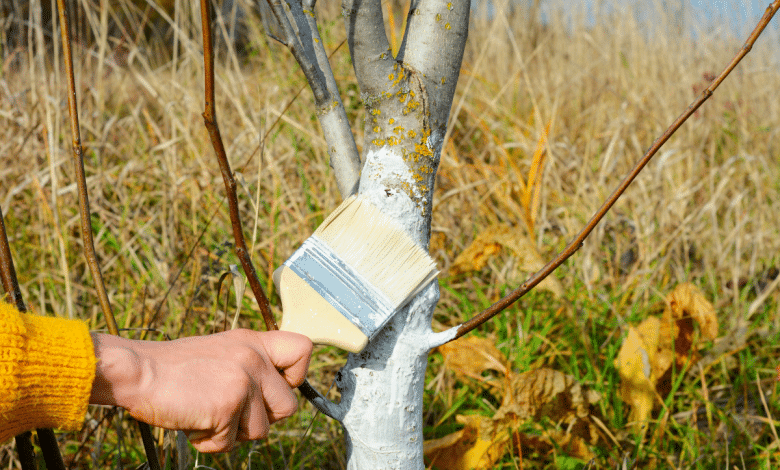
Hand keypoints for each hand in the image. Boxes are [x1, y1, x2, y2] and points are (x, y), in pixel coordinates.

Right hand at [90, 329, 312, 452]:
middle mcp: (254, 359)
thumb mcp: (222, 351)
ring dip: (231, 432)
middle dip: (260, 419)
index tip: (275, 387)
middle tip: (229, 411)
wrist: (138, 371)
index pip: (303, 350)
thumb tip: (274, 394)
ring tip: (204, 412)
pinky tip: (193, 420)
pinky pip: (229, 443)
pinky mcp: (227, 407)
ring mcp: (243, 383)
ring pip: (260, 431)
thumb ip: (251, 365)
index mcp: (254, 342)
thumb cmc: (173, 367)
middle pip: (287, 407)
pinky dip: (209, 441)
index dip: (296, 377)